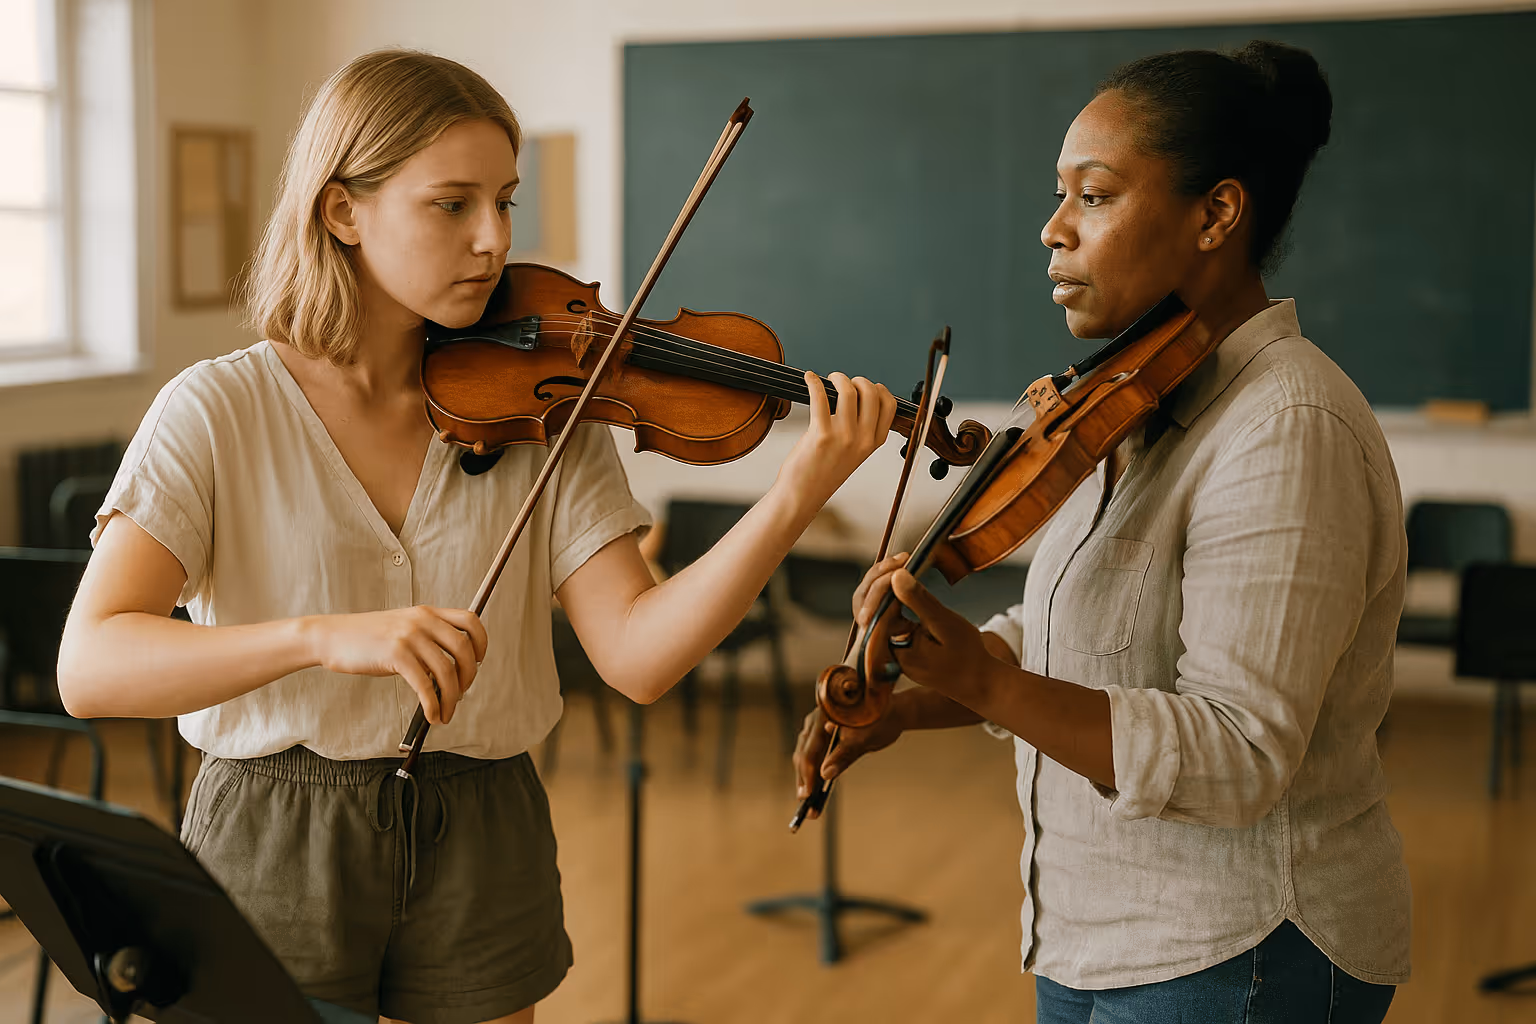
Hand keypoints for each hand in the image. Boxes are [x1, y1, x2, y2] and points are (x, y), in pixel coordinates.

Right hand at [307, 606, 487, 725]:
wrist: (331, 636)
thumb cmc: (368, 639)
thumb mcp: (403, 628)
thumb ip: (428, 639)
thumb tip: (453, 670)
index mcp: (427, 612)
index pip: (471, 619)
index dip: (481, 642)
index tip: (479, 661)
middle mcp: (422, 620)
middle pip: (464, 648)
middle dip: (469, 676)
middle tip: (461, 693)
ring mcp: (409, 636)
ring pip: (446, 671)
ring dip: (452, 697)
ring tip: (446, 712)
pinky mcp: (396, 655)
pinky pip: (425, 685)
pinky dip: (433, 704)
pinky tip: (432, 714)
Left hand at [776, 371, 896, 509]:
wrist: (803, 494)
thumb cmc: (822, 474)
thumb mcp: (854, 453)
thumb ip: (860, 430)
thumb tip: (856, 398)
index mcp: (873, 443)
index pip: (889, 405)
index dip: (879, 389)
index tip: (868, 385)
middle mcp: (862, 440)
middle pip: (871, 393)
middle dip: (858, 380)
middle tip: (844, 381)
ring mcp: (843, 437)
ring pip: (848, 392)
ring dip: (838, 378)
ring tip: (829, 379)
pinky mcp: (821, 435)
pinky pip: (820, 397)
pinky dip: (814, 382)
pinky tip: (810, 378)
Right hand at [792, 701, 905, 818]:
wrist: (892, 713)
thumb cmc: (879, 721)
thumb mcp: (863, 740)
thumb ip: (843, 755)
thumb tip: (825, 774)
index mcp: (823, 716)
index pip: (809, 749)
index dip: (807, 774)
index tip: (807, 795)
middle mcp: (816, 722)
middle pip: (803, 754)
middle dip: (804, 780)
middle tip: (805, 804)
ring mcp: (817, 730)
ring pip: (805, 758)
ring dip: (806, 780)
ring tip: (808, 805)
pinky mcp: (822, 740)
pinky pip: (814, 758)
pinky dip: (814, 775)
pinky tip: (815, 792)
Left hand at [856, 566, 994, 700]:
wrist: (978, 681)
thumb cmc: (967, 655)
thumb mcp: (946, 625)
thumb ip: (919, 601)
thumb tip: (896, 576)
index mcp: (894, 650)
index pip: (874, 611)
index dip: (883, 582)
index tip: (903, 561)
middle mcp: (885, 651)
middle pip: (867, 608)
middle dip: (879, 579)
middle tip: (902, 559)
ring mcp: (889, 648)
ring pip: (875, 610)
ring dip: (885, 584)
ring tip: (903, 563)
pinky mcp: (897, 643)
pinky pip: (886, 614)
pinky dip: (893, 595)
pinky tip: (903, 578)